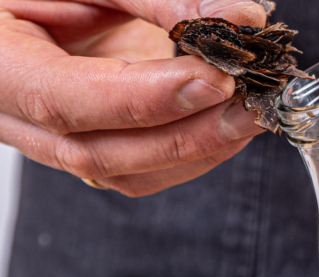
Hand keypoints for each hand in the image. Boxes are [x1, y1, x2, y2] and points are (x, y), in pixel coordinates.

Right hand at [0, 0, 268, 195]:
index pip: (63, 99)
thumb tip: (239, 18)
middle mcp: (12, 116)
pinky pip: (139, 171)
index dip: (143, 98)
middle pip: (99, 150)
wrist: (23, 7)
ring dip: (198, 150)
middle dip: (187, 134)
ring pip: (125, 172)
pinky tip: (227, 128)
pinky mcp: (87, 148)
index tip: (212, 80)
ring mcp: (48, 141)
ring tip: (249, 115)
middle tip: (249, 106)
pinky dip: (191, 155)